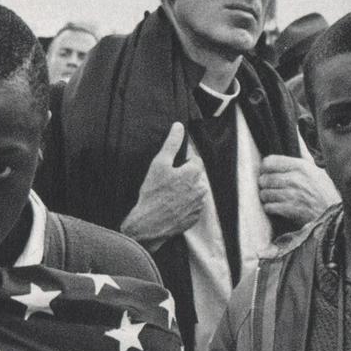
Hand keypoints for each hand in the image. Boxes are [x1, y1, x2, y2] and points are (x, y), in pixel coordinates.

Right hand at [121, 122, 209, 248]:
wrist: (148, 225)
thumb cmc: (152, 193)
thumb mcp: (159, 163)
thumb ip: (171, 143)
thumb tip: (178, 126)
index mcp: (195, 173)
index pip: (194, 160)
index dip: (181, 163)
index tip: (170, 169)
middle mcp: (201, 188)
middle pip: (195, 177)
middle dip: (184, 177)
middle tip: (166, 184)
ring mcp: (199, 205)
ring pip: (194, 192)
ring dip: (184, 191)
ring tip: (167, 196)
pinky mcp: (194, 219)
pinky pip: (191, 207)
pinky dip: (184, 206)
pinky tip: (170, 207)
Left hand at [258, 155, 338, 226]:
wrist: (333, 215)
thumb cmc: (324, 192)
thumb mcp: (316, 171)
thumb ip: (302, 157)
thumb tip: (293, 139)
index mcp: (301, 166)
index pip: (270, 161)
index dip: (265, 168)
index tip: (267, 172)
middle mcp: (295, 179)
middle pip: (265, 178)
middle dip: (265, 185)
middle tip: (269, 188)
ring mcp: (292, 195)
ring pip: (265, 193)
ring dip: (266, 197)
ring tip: (273, 198)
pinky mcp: (290, 210)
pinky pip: (269, 207)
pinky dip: (270, 208)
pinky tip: (276, 208)